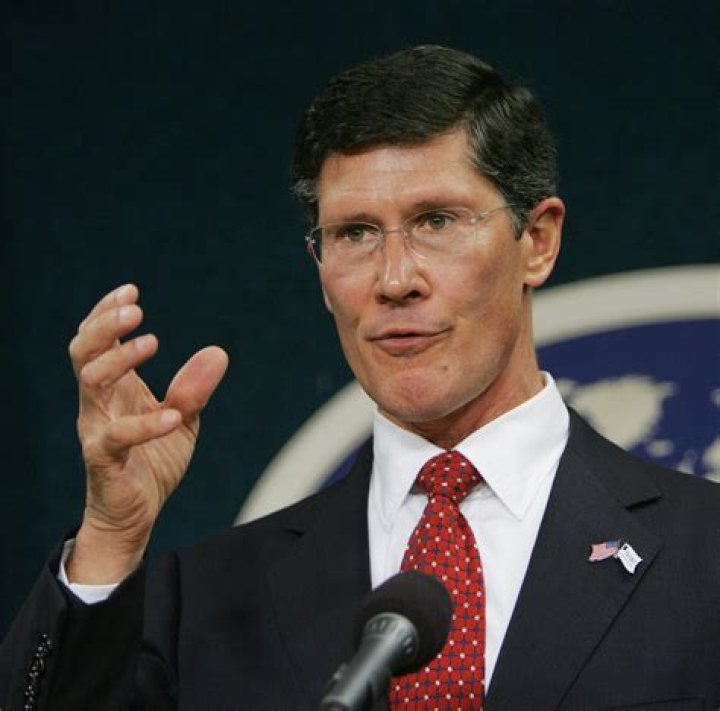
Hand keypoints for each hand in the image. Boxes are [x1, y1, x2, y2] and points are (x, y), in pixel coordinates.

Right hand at [66, 284, 227, 582]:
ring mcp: (97, 429)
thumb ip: (195, 388)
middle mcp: (98, 402)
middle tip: (134, 308)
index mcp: (114, 388)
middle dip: (104, 326)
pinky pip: (118, 436)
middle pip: (83, 352)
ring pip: (89, 383)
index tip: (130, 291)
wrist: (137, 512)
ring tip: (152, 341)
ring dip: (119, 359)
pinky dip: (146, 424)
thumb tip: (218, 352)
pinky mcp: (104, 459)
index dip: (106, 313)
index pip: (96, 340)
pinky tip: (173, 415)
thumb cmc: (153, 459)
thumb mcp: (183, 418)